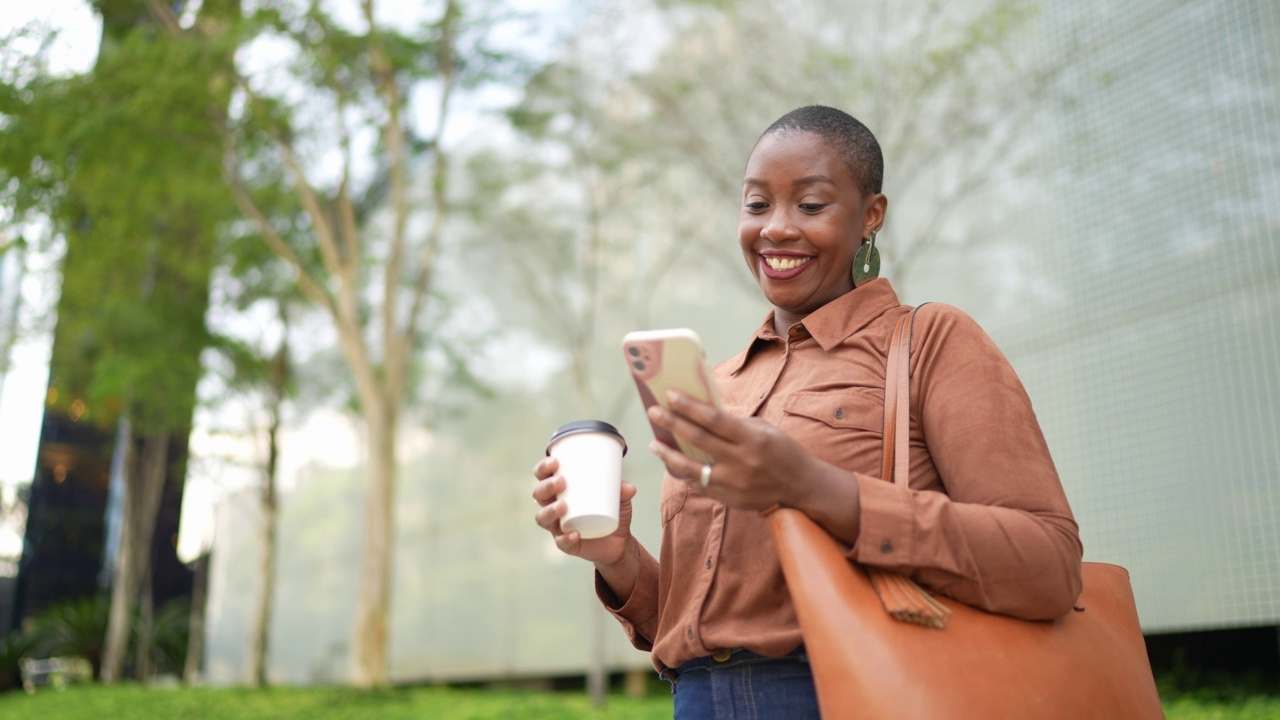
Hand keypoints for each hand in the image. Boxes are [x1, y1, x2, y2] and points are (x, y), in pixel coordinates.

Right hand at [531, 456, 637, 567]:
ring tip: (563, 506)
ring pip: (543, 518)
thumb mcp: (619, 500)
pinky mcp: (566, 544)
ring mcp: (558, 527)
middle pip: (539, 495)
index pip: (543, 477)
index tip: (555, 461)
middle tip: (561, 481)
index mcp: (560, 491)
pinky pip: (561, 542)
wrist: (618, 543)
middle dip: (546, 486)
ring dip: (550, 511)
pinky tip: (574, 534)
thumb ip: (623, 492)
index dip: (543, 468)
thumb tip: (629, 487)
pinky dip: (566, 538)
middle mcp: (553, 508)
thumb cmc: (611, 512)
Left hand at [645, 390, 819, 511]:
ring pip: (691, 468)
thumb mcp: (764, 430)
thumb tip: (700, 413)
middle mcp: (741, 461)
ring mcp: (733, 483)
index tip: (670, 395)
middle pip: (698, 440)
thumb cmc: (781, 451)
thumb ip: (734, 424)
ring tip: (654, 443)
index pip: (714, 419)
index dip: (689, 407)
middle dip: (672, 423)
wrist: (801, 487)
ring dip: (669, 454)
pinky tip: (672, 463)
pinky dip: (684, 473)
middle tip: (653, 411)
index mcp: (752, 438)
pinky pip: (699, 484)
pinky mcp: (729, 498)